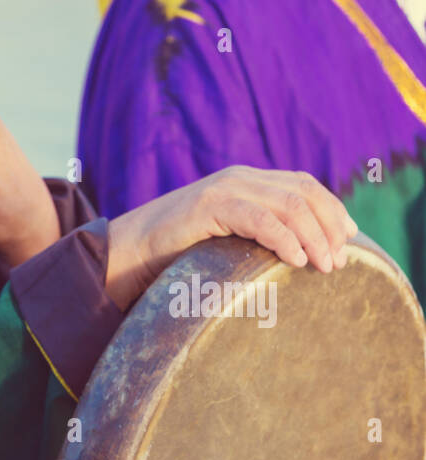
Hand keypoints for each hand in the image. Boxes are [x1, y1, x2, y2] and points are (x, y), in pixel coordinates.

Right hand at [106, 165, 358, 310]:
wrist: (124, 252)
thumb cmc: (171, 256)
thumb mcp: (221, 240)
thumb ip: (251, 236)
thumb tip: (293, 258)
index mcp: (245, 183)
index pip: (303, 186)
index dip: (332, 209)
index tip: (349, 238)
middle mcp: (239, 179)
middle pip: (304, 192)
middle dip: (330, 225)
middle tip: (341, 261)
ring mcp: (224, 189)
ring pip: (289, 204)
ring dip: (314, 236)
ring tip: (324, 265)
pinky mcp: (208, 206)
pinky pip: (259, 219)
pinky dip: (284, 239)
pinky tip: (296, 260)